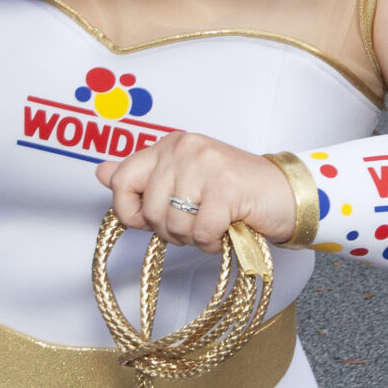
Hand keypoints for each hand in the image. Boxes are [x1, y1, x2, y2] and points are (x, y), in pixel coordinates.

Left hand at [96, 131, 296, 250]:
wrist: (287, 194)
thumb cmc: (233, 192)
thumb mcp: (183, 178)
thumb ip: (142, 176)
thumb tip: (101, 172)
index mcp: (169, 145)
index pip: (122, 180)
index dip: (129, 210)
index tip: (147, 220)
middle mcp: (185, 148)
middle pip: (149, 209)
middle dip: (169, 230)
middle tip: (194, 223)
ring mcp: (206, 165)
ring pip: (173, 223)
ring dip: (192, 238)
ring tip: (213, 225)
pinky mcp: (227, 188)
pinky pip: (200, 232)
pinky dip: (211, 242)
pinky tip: (225, 231)